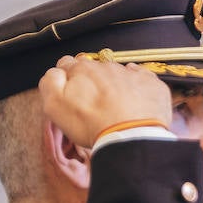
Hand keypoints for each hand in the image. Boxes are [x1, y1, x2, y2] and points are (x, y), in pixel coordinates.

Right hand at [38, 57, 172, 148]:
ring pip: (118, 73)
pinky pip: (142, 78)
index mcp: (81, 69)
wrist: (130, 137)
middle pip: (94, 69)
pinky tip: (136, 100)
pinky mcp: (151, 83)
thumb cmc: (90, 124)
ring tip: (116, 107)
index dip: (68, 78)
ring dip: (115, 85)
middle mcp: (106, 66)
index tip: (73, 93)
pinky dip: (138, 86)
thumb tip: (56, 72)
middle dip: (92, 82)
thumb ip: (50, 83)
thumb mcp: (54, 106)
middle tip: (94, 104)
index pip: (68, 65)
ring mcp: (131, 73)